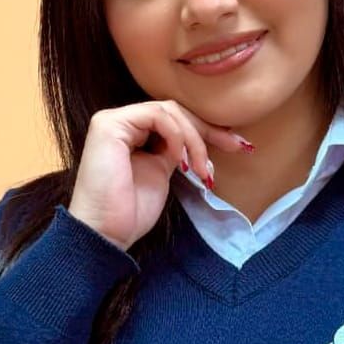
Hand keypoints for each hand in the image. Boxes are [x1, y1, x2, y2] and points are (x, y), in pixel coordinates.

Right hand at [70, 99, 251, 251]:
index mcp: (131, 133)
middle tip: (236, 146)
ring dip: (194, 138)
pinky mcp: (110, 125)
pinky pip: (156, 116)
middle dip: (208, 130)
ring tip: (201, 169)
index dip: (206, 130)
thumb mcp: (161, 174)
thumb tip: (200, 144)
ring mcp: (113, 121)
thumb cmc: (129, 212)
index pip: (174, 120)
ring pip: (169, 111)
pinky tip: (180, 160)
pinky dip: (177, 135)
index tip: (236, 145)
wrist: (106, 233)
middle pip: (174, 111)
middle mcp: (121, 122)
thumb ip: (174, 153)